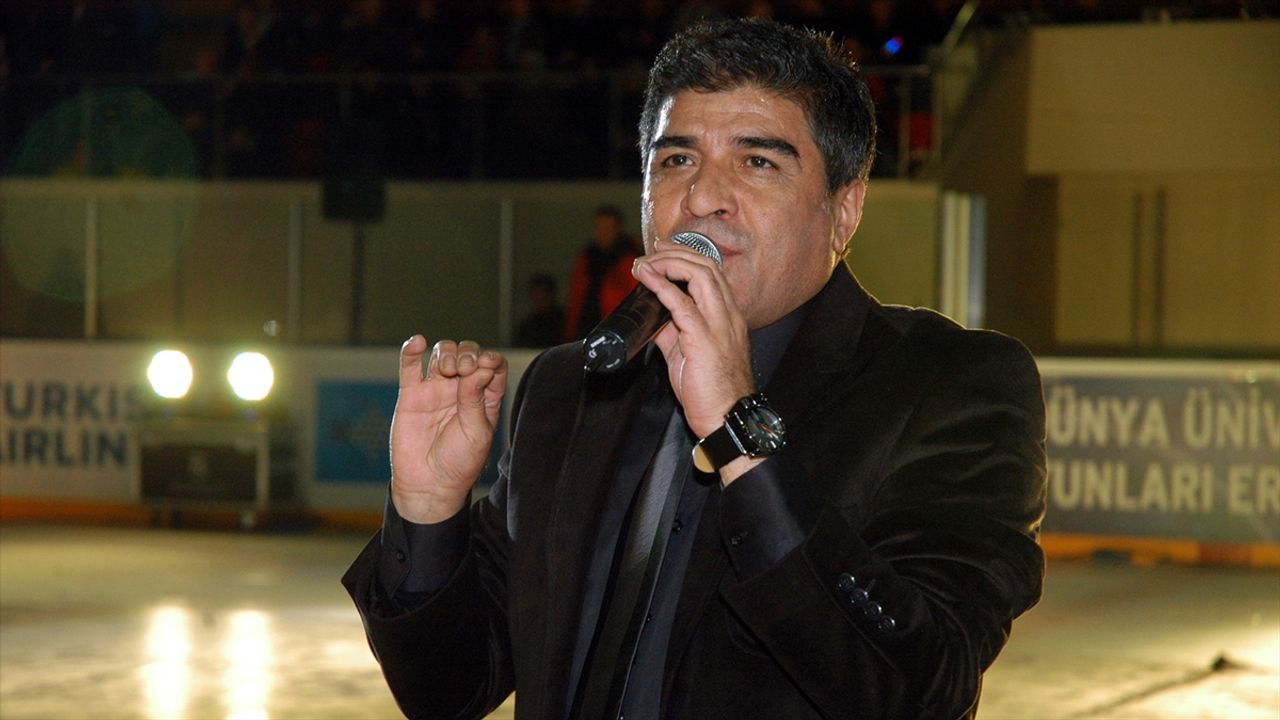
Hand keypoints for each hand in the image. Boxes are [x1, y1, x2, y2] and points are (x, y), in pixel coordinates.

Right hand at [389, 336, 507, 523]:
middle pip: (468, 354)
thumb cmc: (458, 464)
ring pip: (442, 354)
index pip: (492, 365)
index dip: (489, 358)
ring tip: (447, 371)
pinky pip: (410, 365)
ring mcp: (435, 390)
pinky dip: (412, 349)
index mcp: (484, 399)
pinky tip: (418, 342)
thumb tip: (479, 368)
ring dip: (447, 352)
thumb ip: (476, 400)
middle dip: (468, 353)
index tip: (484, 366)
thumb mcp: (477, 434)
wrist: (428, 484)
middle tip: (464, 370)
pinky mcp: (411, 394)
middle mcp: (461, 390)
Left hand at [632, 242, 754, 439]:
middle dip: (675, 252)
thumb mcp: (688, 354)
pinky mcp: (704, 340)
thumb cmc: (712, 391)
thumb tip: (652, 317)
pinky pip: (682, 304)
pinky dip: (662, 286)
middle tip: (650, 252)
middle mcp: (728, 314)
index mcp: (727, 316)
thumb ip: (673, 332)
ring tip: (645, 263)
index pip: (711, 272)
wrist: (727, 419)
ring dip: (668, 263)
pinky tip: (647, 278)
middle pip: (706, 265)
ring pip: (699, 275)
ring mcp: (719, 325)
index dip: (685, 256)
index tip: (661, 252)